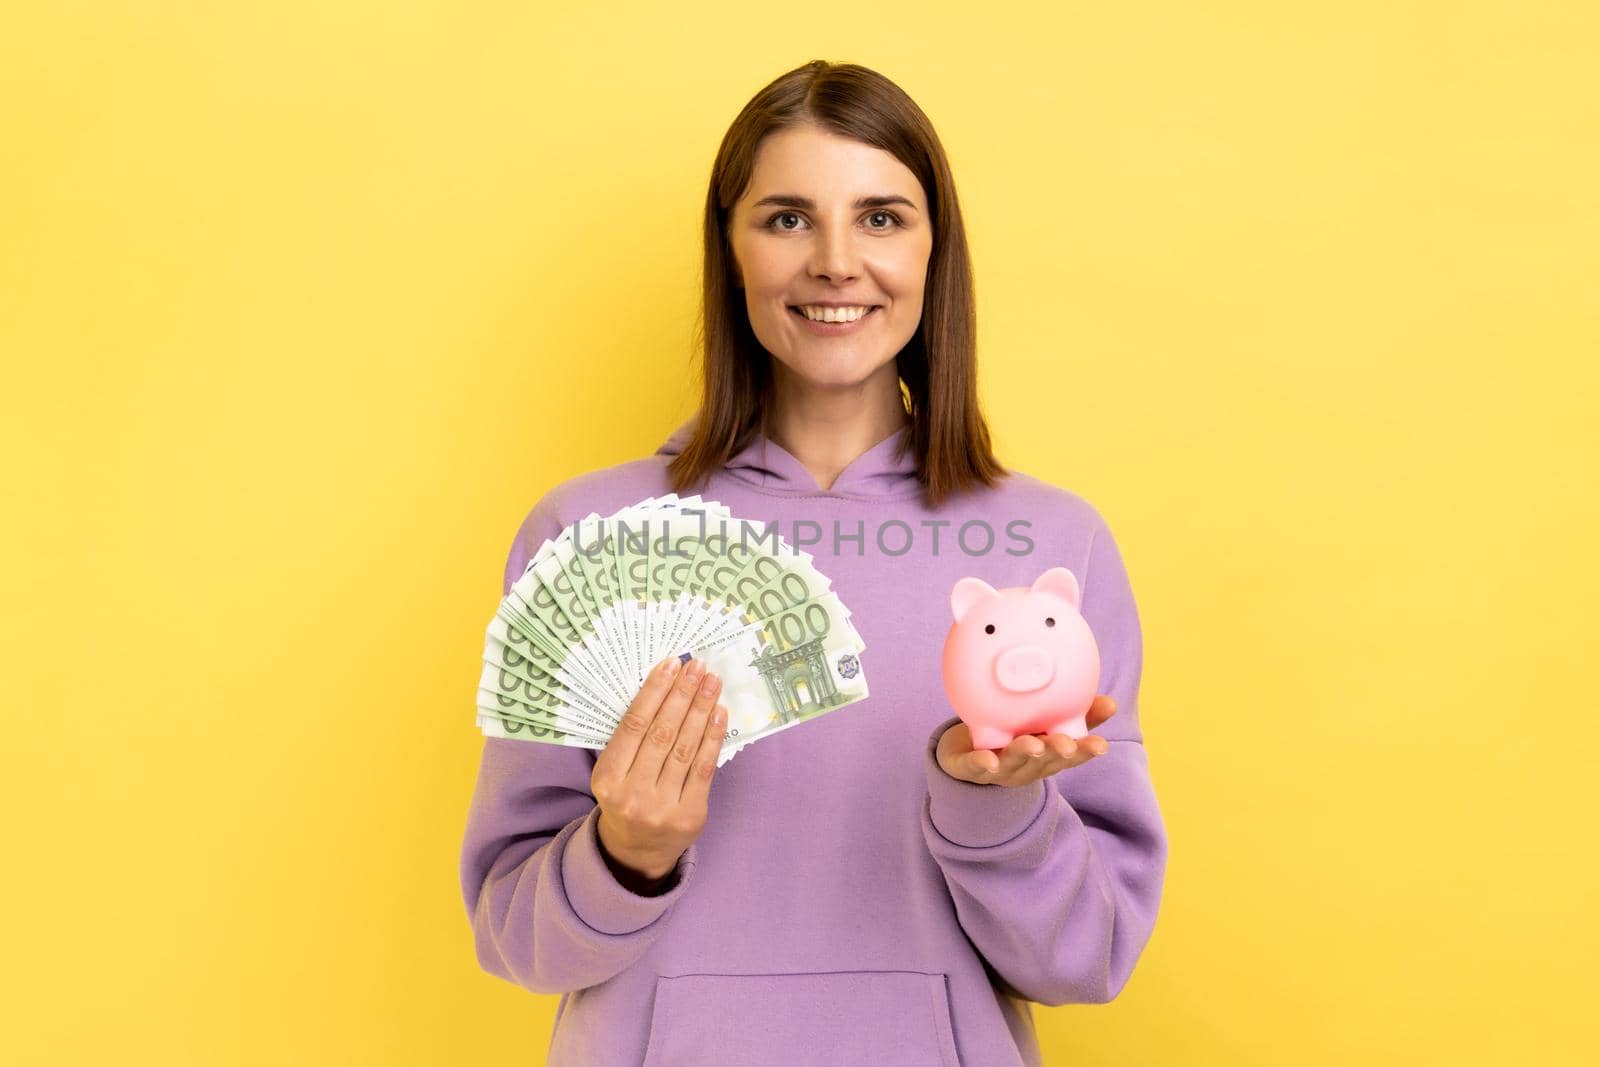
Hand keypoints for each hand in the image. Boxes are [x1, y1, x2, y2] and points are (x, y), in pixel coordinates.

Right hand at [593, 655, 727, 884]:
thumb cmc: (626, 798)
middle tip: (698, 667)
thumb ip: (633, 739)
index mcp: (607, 778)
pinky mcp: (690, 815)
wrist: (636, 852)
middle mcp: (632, 793)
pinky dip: (712, 737)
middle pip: (662, 733)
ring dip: (701, 709)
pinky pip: (704, 768)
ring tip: (712, 683)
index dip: (654, 692)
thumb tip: (666, 687)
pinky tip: (719, 713)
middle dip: (682, 695)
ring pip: (685, 748)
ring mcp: (662, 807)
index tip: (672, 665)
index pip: (633, 725)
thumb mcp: (614, 772)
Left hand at [935, 695, 1117, 787]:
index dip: (1085, 751)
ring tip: (1035, 745)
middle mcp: (1026, 765)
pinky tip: (988, 761)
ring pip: (1013, 761)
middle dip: (1057, 754)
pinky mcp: (970, 768)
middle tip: (1068, 745)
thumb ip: (1077, 711)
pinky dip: (982, 763)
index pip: (1070, 754)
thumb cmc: (1014, 733)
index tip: (1101, 745)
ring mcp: (999, 768)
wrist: (964, 752)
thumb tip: (1112, 702)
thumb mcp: (1045, 721)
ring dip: (1025, 753)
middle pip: (1044, 761)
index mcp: (1046, 755)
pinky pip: (974, 765)